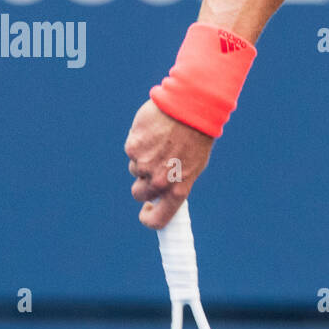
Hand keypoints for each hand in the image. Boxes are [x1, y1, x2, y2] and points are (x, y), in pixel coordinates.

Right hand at [124, 100, 214, 228]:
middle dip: (143, 184)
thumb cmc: (196, 138)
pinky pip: (131, 152)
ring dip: (143, 161)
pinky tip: (154, 133)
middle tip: (154, 169)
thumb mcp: (193, 167)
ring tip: (161, 143)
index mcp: (177, 190)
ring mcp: (143, 164)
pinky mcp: (132, 147)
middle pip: (139, 194)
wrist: (191, 109)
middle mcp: (158, 181)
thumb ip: (176, 183)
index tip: (147, 210)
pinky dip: (139, 145)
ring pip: (135, 170)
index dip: (148, 218)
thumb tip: (162, 194)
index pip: (157, 219)